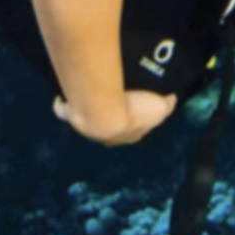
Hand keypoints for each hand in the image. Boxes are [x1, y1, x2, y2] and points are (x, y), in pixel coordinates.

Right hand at [53, 89, 177, 145]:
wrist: (103, 111)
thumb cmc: (133, 111)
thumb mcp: (160, 107)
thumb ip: (167, 104)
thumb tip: (172, 99)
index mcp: (128, 135)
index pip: (136, 129)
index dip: (138, 119)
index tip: (138, 106)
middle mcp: (107, 137)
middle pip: (111, 127)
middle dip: (113, 117)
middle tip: (114, 100)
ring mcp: (87, 129)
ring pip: (88, 122)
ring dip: (90, 112)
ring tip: (91, 97)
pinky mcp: (70, 116)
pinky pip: (63, 111)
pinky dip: (62, 106)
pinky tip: (63, 98)